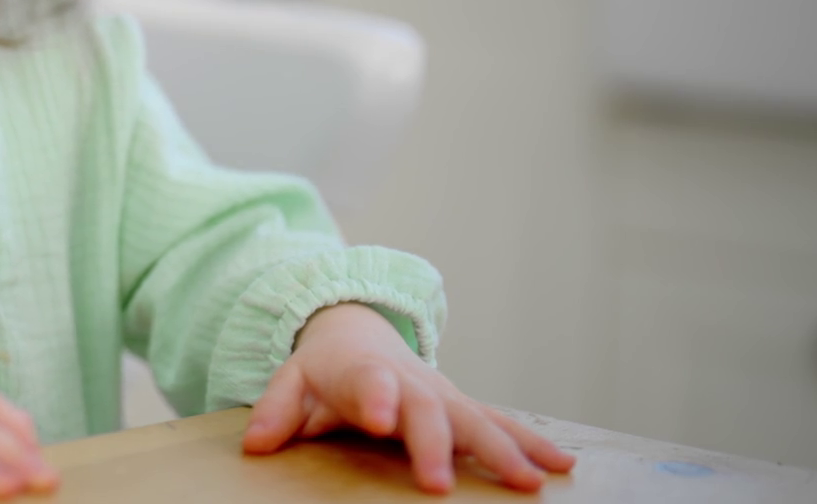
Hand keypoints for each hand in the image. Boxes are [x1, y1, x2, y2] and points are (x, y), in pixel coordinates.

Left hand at [243, 304, 575, 493]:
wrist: (358, 332)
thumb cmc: (325, 368)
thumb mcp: (292, 380)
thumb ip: (277, 409)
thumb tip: (255, 444)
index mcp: (364, 374)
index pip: (369, 382)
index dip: (375, 397)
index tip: (379, 418)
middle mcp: (411, 383)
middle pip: (429, 411)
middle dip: (437, 445)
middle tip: (440, 483)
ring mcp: (442, 394)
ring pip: (476, 419)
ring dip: (504, 449)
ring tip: (530, 481)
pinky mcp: (462, 407)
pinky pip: (500, 424)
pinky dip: (531, 443)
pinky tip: (561, 467)